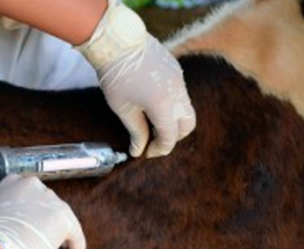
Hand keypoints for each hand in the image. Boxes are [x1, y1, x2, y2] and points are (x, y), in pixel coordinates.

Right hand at [0, 175, 85, 248]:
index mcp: (11, 182)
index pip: (24, 196)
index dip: (25, 215)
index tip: (23, 228)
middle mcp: (33, 186)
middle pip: (44, 206)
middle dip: (41, 224)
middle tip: (35, 244)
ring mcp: (50, 201)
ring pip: (59, 220)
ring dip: (57, 237)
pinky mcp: (65, 219)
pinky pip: (75, 236)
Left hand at [76, 1, 195, 157]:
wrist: (118, 42)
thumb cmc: (116, 76)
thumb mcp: (123, 109)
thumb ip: (136, 132)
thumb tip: (138, 151)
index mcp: (163, 106)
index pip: (169, 138)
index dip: (159, 150)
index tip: (146, 153)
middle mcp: (177, 94)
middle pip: (187, 126)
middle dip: (173, 137)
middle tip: (154, 139)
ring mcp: (179, 80)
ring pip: (186, 109)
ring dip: (173, 120)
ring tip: (151, 121)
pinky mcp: (176, 69)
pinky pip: (180, 93)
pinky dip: (172, 103)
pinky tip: (152, 100)